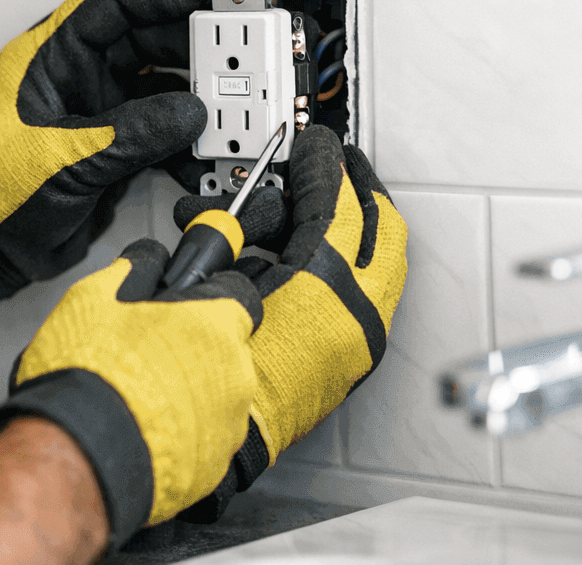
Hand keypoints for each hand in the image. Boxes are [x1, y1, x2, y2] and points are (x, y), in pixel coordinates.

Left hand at [0, 0, 209, 328]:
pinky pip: (163, 130)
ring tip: (235, 100)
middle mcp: (78, 77)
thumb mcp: (63, 157)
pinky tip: (209, 151)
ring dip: (199, 92)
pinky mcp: (115, 148)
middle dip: (196, 40)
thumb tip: (190, 112)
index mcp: (50, 57)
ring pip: (161, 84)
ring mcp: (99, 111)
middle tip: (242, 43)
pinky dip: (190, 140)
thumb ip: (129, 134)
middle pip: (147, 39)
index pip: (112, 4)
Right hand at [0, 238, 262, 549]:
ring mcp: (228, 425)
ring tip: (141, 396)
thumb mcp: (95, 297)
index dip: (208, 296)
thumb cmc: (91, 373)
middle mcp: (235, 375)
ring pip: (216, 396)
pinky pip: (204, 439)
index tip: (186, 303)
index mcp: (215, 326)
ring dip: (188, 392)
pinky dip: (181, 432)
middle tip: (149, 353)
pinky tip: (144, 428)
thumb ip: (134, 268)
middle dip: (193, 349)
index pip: (238, 294)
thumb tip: (149, 259)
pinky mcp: (214, 468)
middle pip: (225, 349)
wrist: (80, 454)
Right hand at [175, 126, 408, 521]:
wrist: (206, 439)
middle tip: (341, 163)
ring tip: (316, 210)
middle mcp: (355, 316)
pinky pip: (368, 298)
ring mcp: (358, 344)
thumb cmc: (198, 370)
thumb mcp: (209, 277)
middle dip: (362, 188)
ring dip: (357, 229)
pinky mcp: (349, 367)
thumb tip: (240, 213)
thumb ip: (231, 232)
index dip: (321, 163)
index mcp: (324, 288)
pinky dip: (349, 268)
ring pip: (382, 264)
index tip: (314, 143)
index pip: (336, 201)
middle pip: (383, 228)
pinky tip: (307, 260)